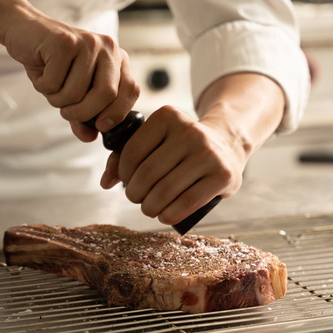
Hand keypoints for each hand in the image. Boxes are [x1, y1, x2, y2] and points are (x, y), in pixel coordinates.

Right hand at [3, 6, 139, 136]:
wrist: (24, 31)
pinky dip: (43, 87)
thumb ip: (83, 116)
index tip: (100, 126)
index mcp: (117, 59)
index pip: (131, 90)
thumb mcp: (71, 91)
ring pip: (76, 92)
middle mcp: (108, 48)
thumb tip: (90, 137)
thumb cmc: (52, 64)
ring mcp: (87, 42)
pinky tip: (41, 71)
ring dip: (57, 100)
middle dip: (83, 113)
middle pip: (106, 94)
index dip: (117, 113)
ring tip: (50, 85)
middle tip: (66, 113)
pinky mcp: (64, 42)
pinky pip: (55, 83)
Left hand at [100, 105, 245, 224]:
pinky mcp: (223, 175)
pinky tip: (165, 215)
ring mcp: (209, 153)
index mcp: (168, 116)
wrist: (227, 145)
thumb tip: (105, 183)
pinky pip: (188, 202)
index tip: (128, 181)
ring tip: (150, 208)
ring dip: (150, 207)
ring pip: (165, 190)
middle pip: (148, 173)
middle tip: (138, 199)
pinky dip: (170, 214)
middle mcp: (190, 131)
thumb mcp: (156, 141)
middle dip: (135, 194)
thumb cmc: (181, 147)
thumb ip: (125, 156)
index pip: (133, 151)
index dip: (124, 173)